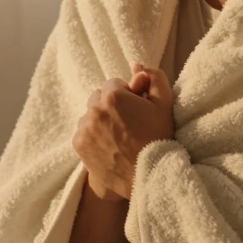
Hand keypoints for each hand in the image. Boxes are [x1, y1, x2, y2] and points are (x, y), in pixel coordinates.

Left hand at [72, 63, 174, 199]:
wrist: (148, 177)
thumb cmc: (159, 138)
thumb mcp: (164, 104)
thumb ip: (153, 78)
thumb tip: (136, 65)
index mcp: (113, 95)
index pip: (114, 84)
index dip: (128, 96)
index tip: (136, 111)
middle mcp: (94, 109)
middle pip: (99, 98)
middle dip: (111, 106)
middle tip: (128, 124)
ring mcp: (84, 128)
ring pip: (90, 115)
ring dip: (101, 121)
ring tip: (119, 137)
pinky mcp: (78, 144)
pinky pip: (83, 132)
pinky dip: (93, 136)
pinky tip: (110, 146)